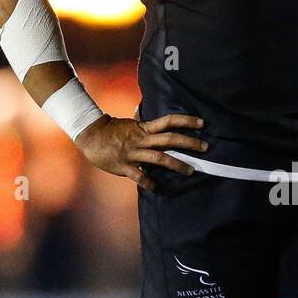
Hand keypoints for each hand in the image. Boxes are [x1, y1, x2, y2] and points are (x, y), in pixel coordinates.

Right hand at [75, 112, 206, 191]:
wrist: (91, 136)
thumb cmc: (112, 130)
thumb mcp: (129, 123)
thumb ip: (138, 120)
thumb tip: (140, 108)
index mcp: (144, 128)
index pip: (168, 121)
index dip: (185, 120)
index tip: (201, 122)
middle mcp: (141, 140)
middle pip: (169, 139)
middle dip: (189, 143)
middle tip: (206, 147)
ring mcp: (133, 153)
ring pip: (159, 158)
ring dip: (177, 165)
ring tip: (191, 171)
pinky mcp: (124, 166)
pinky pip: (140, 176)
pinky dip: (150, 183)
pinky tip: (160, 189)